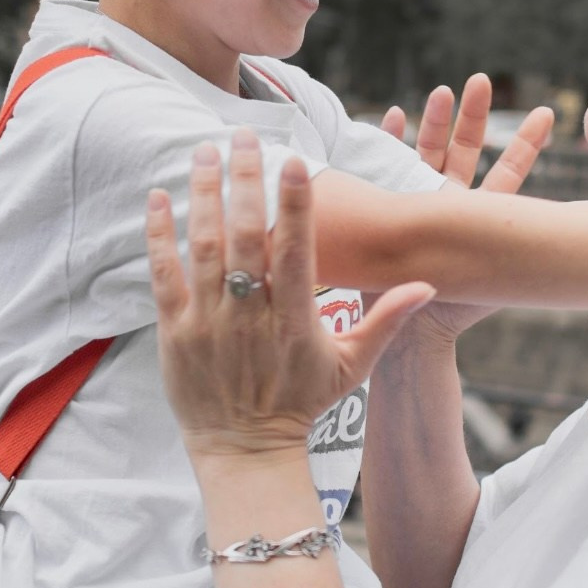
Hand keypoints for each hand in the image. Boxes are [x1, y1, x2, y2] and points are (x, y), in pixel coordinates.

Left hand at [146, 132, 432, 459]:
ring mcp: (209, 323)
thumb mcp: (352, 366)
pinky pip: (164, 276)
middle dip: (245, 181)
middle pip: (247, 237)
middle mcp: (251, 316)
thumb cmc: (301, 404)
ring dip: (204, 195)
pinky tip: (160, 197)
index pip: (297, 251)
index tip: (296, 162)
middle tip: (244, 136)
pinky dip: (160, 236)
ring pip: (205, 247)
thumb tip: (428, 284)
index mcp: (295, 319)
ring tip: (205, 152)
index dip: (296, 205)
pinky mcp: (175, 333)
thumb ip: (386, 321)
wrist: (246, 452)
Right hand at [381, 73, 554, 342]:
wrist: (407, 333)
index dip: (527, 144)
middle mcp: (451, 205)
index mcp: (481, 217)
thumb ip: (530, 254)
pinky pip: (384, 166)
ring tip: (443, 91)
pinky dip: (390, 139)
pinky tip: (397, 113)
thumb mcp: (500, 277)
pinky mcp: (386, 208)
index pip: (510, 174)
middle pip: (465, 152)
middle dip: (473, 117)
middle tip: (482, 81)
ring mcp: (417, 204)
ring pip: (428, 153)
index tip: (546, 113)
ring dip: (434, 122)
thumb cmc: (453, 311)